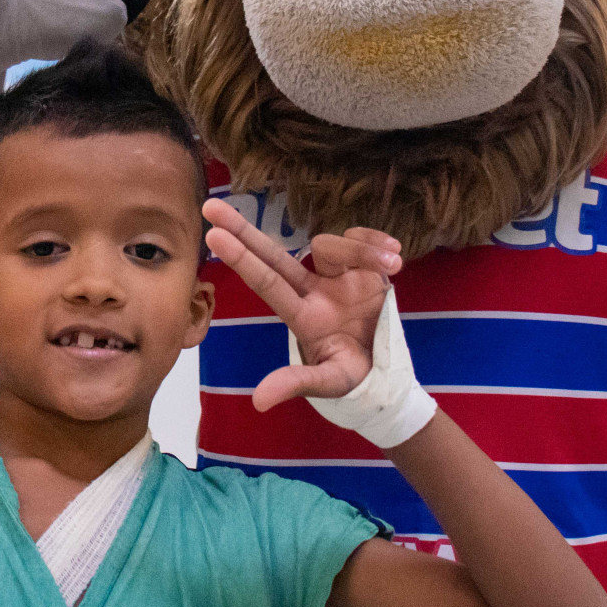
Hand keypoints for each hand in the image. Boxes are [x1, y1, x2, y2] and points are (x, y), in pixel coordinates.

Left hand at [202, 197, 402, 412]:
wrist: (389, 370)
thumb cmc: (353, 378)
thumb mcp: (329, 382)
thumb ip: (297, 383)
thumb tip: (258, 401)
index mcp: (302, 315)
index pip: (266, 282)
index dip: (241, 259)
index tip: (211, 235)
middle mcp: (312, 290)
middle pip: (273, 254)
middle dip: (243, 229)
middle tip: (211, 205)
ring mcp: (336, 275)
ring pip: (331, 244)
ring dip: (363, 250)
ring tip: (393, 264)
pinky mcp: (364, 266)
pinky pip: (361, 239)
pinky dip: (376, 242)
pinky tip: (395, 256)